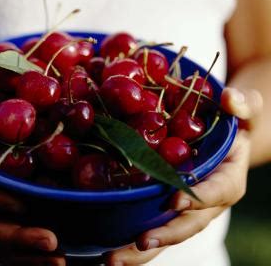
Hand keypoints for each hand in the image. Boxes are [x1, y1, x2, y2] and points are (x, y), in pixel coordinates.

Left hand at [104, 87, 262, 265]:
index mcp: (228, 180)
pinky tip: (104, 249)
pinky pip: (151, 225)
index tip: (174, 201)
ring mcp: (187, 210)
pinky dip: (129, 240)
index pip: (217, 192)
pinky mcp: (167, 209)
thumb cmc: (231, 123)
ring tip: (111, 260)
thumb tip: (229, 98)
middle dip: (165, 235)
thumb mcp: (243, 110)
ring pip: (166, 234)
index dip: (198, 198)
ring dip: (140, 251)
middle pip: (188, 225)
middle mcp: (208, 202)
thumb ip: (242, 104)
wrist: (222, 139)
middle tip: (138, 243)